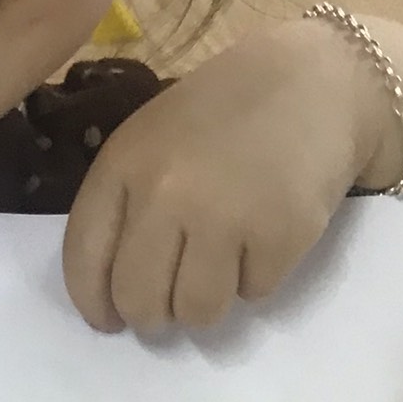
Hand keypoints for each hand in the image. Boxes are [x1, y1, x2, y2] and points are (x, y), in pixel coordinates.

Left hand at [63, 19, 390, 332]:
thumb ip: (127, 203)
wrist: (318, 80)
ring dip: (206, 304)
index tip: (108, 321)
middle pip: (139, 298)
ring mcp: (224, 216)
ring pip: (196, 311)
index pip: (84, 259)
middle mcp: (166, 193)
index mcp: (124, 164)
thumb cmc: (226, 112)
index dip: (93, 303)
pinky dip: (258, 278)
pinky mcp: (280, 234)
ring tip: (221, 266)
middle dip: (152, 316)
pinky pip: (253, 294)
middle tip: (169, 308)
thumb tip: (114, 291)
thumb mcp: (153, 138)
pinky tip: (264, 237)